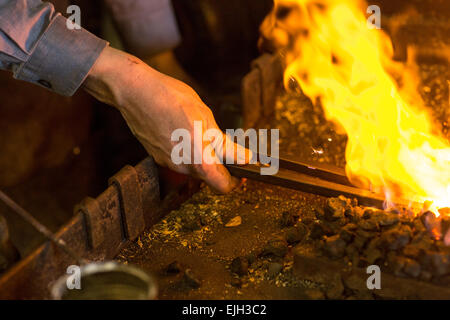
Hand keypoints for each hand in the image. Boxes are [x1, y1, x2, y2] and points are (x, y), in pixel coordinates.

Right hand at [83, 47, 250, 192]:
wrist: (135, 91)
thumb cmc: (170, 98)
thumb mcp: (205, 117)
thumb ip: (225, 144)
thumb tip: (245, 158)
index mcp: (199, 160)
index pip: (223, 186)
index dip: (236, 180)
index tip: (242, 167)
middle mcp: (182, 167)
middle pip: (209, 176)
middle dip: (219, 162)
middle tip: (222, 140)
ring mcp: (169, 164)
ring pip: (195, 167)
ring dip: (203, 155)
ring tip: (198, 128)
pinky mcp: (158, 157)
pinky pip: (181, 160)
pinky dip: (188, 150)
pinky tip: (183, 129)